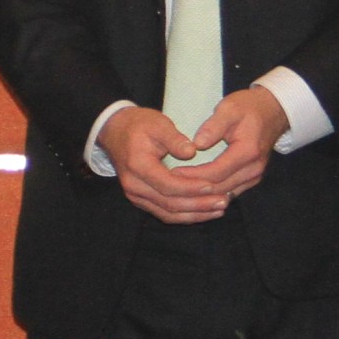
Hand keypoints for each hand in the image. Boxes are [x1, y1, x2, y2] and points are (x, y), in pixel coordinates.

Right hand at [96, 106, 236, 223]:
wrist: (115, 131)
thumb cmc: (139, 125)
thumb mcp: (158, 123)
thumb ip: (174, 139)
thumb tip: (192, 152)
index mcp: (138, 166)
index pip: (168, 184)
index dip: (191, 188)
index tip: (212, 186)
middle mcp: (135, 186)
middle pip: (170, 204)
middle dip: (198, 205)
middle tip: (223, 202)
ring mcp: (136, 196)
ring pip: (168, 214)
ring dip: (195, 214)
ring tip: (218, 209)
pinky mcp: (141, 200)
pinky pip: (164, 213)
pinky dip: (185, 215)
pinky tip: (204, 212)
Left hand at [178, 87, 284, 202]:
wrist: (272, 112)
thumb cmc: (248, 108)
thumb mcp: (229, 108)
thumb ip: (213, 126)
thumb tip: (197, 144)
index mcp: (247, 152)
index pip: (215, 172)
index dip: (192, 176)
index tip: (172, 173)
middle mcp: (253, 169)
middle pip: (219, 188)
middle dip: (194, 189)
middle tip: (171, 185)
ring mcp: (254, 176)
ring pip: (224, 194)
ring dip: (202, 195)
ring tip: (180, 190)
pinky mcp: (252, 179)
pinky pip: (230, 192)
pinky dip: (213, 194)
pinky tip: (196, 190)